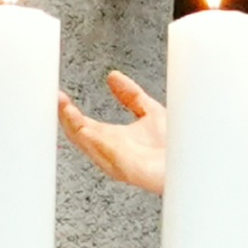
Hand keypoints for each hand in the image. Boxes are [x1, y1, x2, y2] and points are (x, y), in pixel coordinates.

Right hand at [57, 71, 172, 195]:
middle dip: (64, 118)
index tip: (58, 94)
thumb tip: (113, 76)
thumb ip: (130, 95)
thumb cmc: (173, 147)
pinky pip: (107, 157)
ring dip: (74, 127)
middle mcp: (109, 151)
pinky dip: (95, 143)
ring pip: (88, 146)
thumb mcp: (148, 111)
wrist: (192, 161)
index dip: (68, 110)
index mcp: (111, 138)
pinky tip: (86, 129)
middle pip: (78, 136)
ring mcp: (117, 162)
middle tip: (55, 98)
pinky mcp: (129, 171)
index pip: (81, 125)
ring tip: (64, 108)